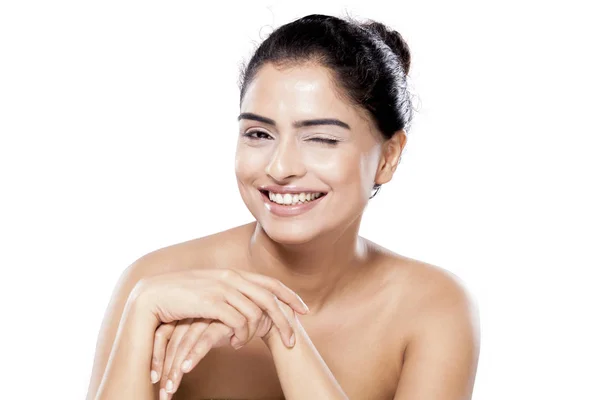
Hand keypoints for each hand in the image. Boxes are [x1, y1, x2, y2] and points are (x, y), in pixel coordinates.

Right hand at [134, 268, 308, 348]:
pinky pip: (238, 321)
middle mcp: (231, 278)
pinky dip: (241, 335)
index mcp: (233, 274)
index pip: (271, 283)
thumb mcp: (210, 292)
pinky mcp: (211, 302)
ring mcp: (222, 289)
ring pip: (256, 313)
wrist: (152, 295)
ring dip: (256, 333)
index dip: (290, 296)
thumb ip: (229, 294)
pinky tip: (235, 343)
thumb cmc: (180, 297)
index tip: (304, 310)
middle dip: (285, 320)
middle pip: (270, 299)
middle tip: (292, 340)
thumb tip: (247, 305)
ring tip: (246, 344)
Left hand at [151, 311, 275, 398]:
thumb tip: (179, 358)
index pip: (166, 331)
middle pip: (172, 339)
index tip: (154, 379)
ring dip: (175, 367)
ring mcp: (211, 312)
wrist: (276, 314)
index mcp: (192, 308)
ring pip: (185, 340)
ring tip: (170, 387)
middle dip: (164, 367)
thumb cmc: (244, 323)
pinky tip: (186, 369)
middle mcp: (199, 308)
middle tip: (161, 392)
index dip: (158, 355)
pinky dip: (193, 355)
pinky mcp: (225, 318)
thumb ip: (200, 333)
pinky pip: (205, 338)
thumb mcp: (218, 327)